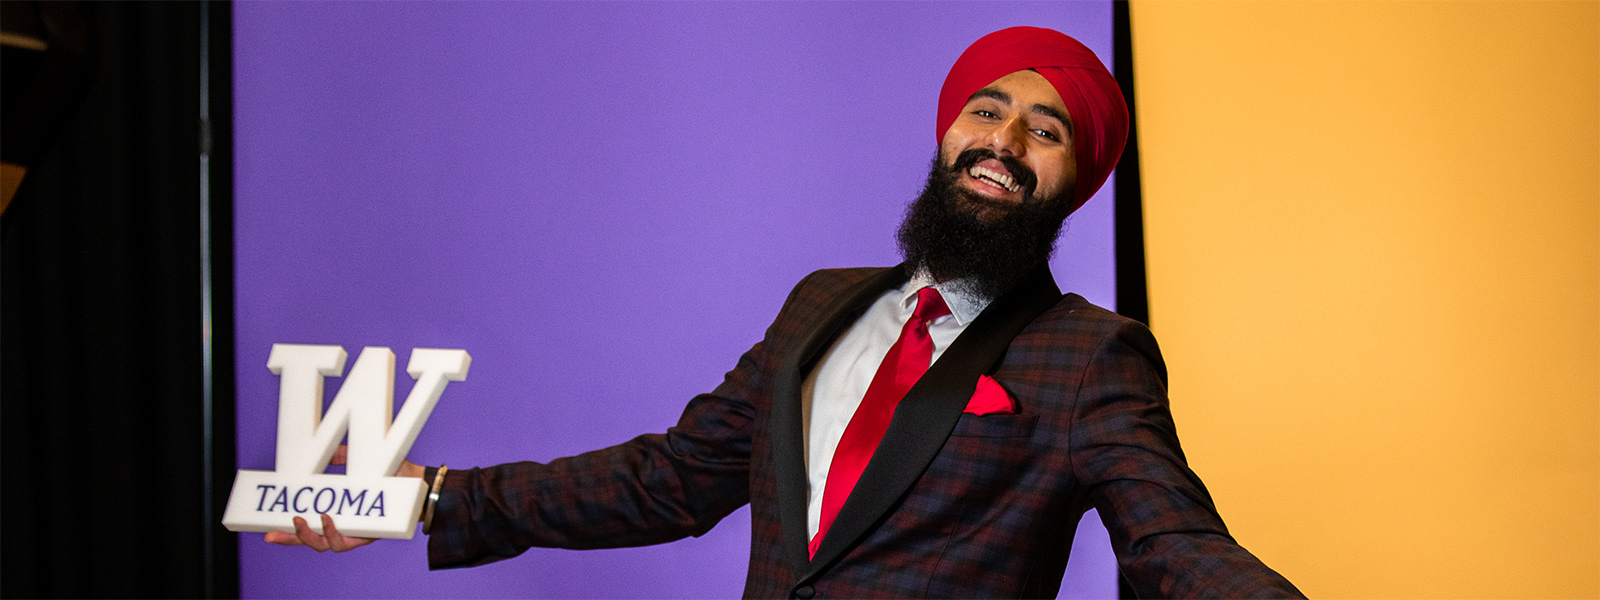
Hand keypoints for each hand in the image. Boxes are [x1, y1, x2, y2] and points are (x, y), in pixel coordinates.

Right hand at [261, 445, 426, 550]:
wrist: (421, 483)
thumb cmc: (395, 474)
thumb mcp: (362, 462)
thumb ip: (342, 457)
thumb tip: (322, 451)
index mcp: (340, 514)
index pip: (309, 527)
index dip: (287, 534)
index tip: (265, 531)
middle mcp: (348, 527)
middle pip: (312, 542)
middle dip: (291, 539)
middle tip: (273, 531)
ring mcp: (359, 533)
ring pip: (327, 546)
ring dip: (310, 536)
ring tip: (300, 520)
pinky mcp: (372, 534)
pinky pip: (348, 542)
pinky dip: (333, 533)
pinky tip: (327, 519)